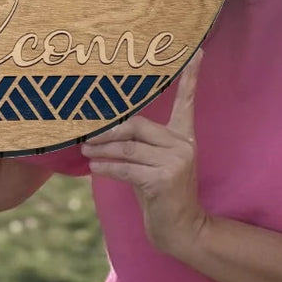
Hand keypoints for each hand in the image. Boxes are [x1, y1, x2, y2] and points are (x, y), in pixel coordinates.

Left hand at [81, 48, 205, 256]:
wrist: (182, 229)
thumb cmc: (161, 195)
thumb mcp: (153, 164)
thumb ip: (139, 145)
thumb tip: (105, 131)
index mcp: (184, 137)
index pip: (187, 100)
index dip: (191, 77)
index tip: (196, 52)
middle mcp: (182, 145)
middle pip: (138, 125)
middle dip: (110, 130)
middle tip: (87, 134)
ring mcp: (175, 162)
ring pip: (128, 148)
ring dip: (102, 149)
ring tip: (85, 149)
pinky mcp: (163, 179)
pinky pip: (126, 168)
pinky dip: (107, 166)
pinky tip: (94, 166)